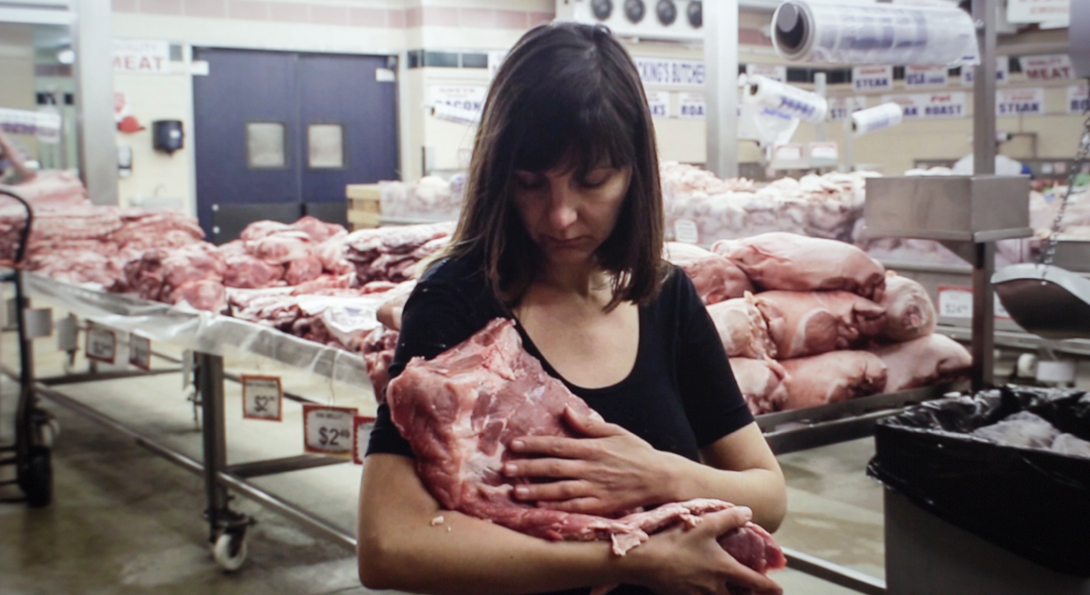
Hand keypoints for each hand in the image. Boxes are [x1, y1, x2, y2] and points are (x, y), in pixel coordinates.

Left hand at [502, 406, 679, 513]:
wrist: (661, 477)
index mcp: (593, 448)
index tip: (514, 445)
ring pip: (560, 490)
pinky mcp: (601, 505)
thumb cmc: (637, 453)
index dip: (534, 445)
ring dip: (536, 491)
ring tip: (515, 492)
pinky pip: (576, 508)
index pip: (557, 445)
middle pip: (554, 468)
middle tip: (505, 469)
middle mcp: (591, 468)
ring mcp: (596, 488)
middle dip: (528, 468)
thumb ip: (588, 424)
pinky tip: (540, 508)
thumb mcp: (616, 432)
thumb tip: (566, 410)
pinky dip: (557, 508)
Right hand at [624, 506, 782, 594]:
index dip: (769, 587)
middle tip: (752, 592)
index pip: (755, 583)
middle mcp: (715, 588)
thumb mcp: (705, 525)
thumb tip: (748, 512)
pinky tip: (701, 590)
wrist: (646, 561)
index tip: (778, 589)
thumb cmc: (676, 542)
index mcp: (725, 570)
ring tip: (727, 590)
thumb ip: (729, 518)